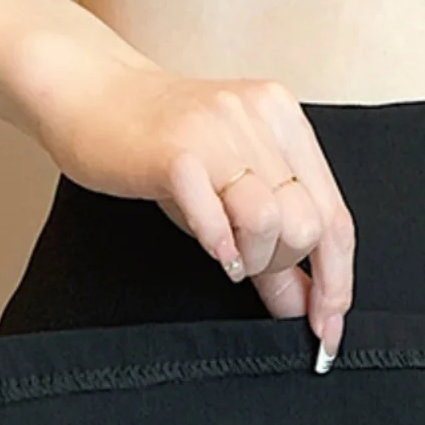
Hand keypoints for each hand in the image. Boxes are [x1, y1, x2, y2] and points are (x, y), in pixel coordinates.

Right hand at [20, 40, 355, 363]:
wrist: (87, 93)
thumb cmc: (161, 147)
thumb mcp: (231, 194)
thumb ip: (274, 246)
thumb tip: (311, 307)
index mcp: (286, 123)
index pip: (336, 217)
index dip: (337, 283)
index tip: (327, 330)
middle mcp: (261, 117)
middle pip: (308, 226)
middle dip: (281, 266)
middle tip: (244, 262)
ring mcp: (220, 131)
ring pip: (272, 223)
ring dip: (250, 259)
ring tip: (222, 248)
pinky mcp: (177, 149)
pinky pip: (218, 217)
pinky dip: (221, 247)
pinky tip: (214, 251)